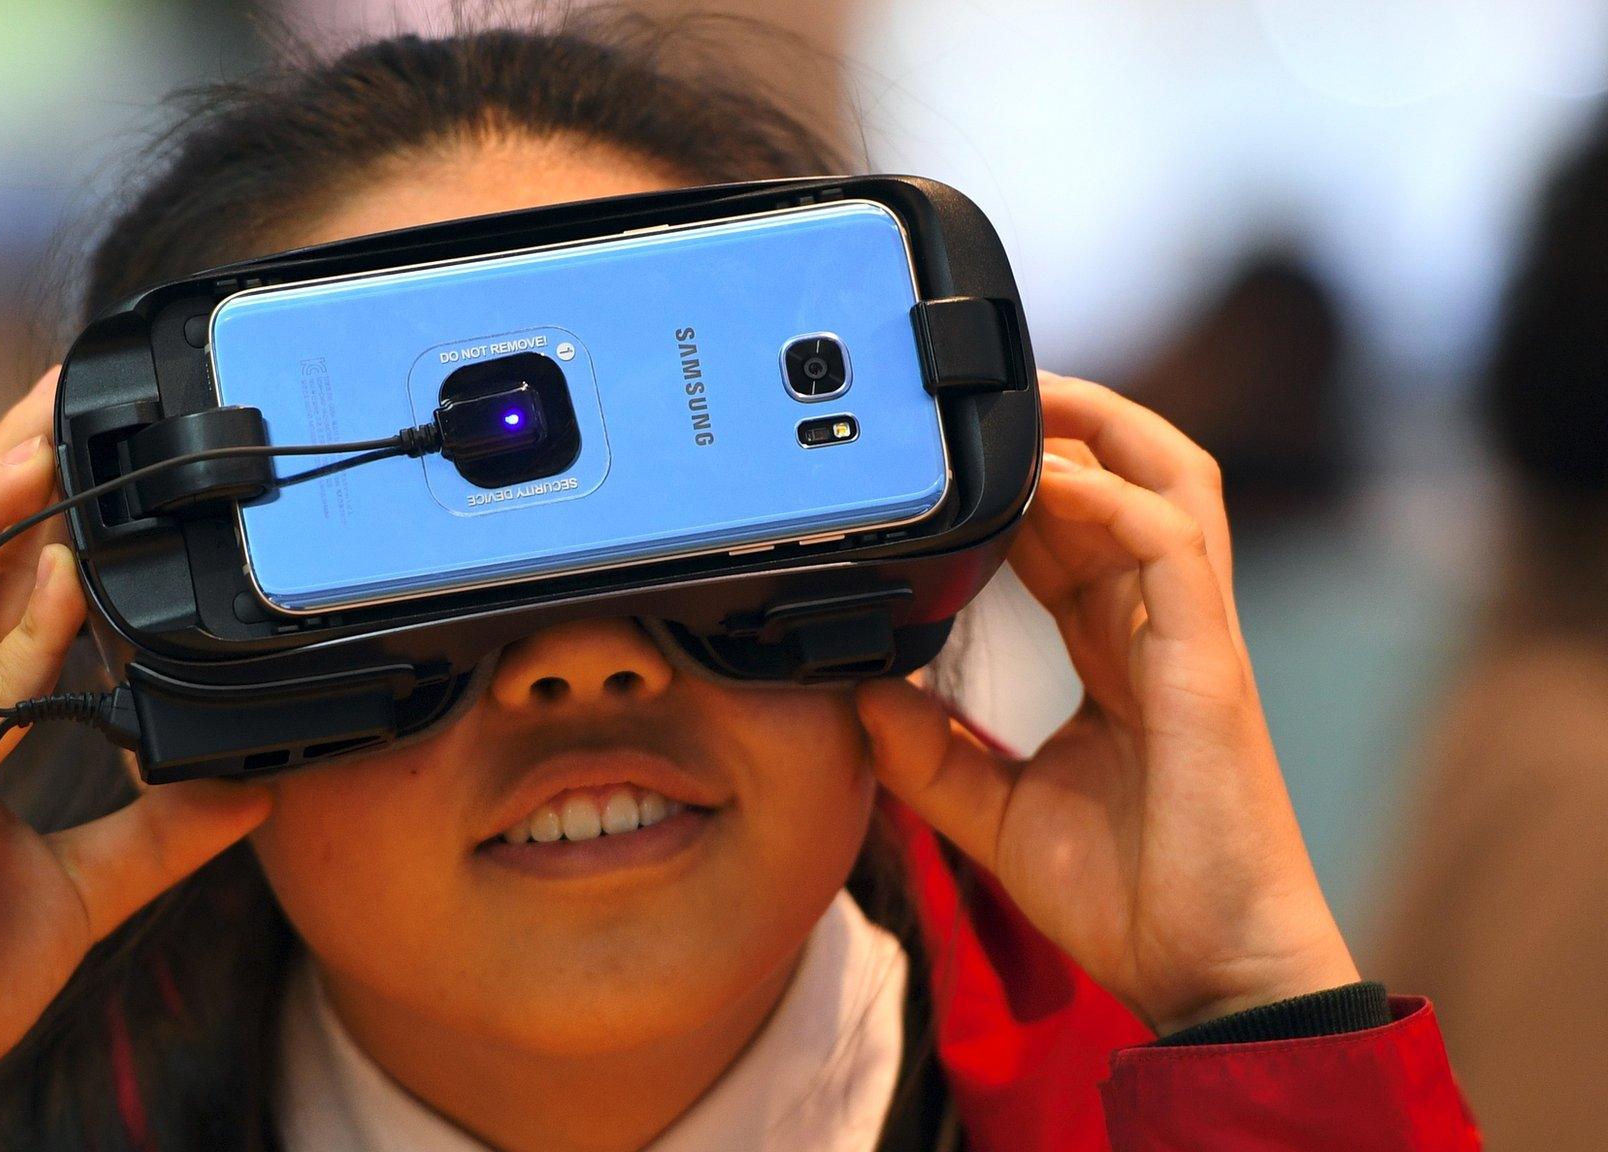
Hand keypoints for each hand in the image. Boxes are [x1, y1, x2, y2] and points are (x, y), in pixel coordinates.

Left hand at [857, 371, 1358, 1035]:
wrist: (1211, 978)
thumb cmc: (1133, 900)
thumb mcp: (999, 815)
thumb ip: (934, 753)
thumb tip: (860, 696)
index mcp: (1118, 654)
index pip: (1075, 531)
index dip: (1020, 478)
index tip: (949, 452)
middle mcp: (1159, 630)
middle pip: (1130, 477)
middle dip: (1064, 420)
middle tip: (979, 393)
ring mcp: (1192, 639)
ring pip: (1169, 481)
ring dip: (1096, 428)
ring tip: (1020, 398)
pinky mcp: (1210, 665)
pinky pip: (1170, 546)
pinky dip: (1108, 499)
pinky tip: (1044, 483)